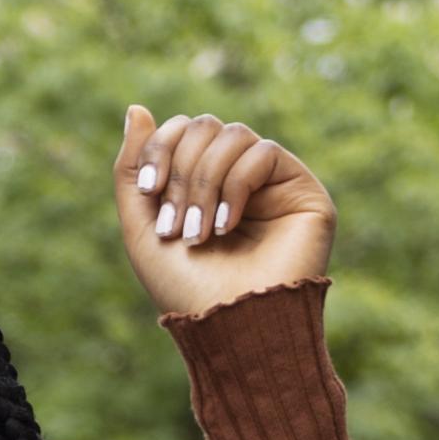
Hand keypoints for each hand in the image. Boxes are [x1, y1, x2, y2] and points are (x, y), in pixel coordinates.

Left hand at [112, 104, 333, 318]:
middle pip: (203, 125)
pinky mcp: (304, 192)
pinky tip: (228, 226)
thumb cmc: (186, 288)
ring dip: (205, 181)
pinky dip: (235, 185)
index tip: (150, 194)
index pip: (181, 129)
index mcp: (204, 182)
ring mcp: (274, 183)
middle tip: (177, 225)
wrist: (230, 330)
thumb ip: (133, 167)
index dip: (159, 149)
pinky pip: (263, 152)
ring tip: (201, 232)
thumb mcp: (142, 225)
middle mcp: (240, 177)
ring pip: (232, 134)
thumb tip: (136, 108)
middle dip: (181, 171)